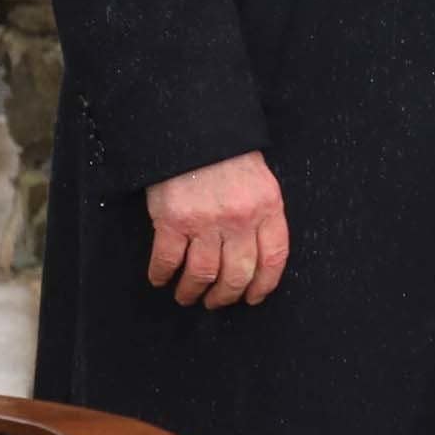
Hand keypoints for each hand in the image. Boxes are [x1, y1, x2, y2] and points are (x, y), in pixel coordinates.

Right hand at [145, 151, 288, 308]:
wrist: (196, 132)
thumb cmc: (229, 158)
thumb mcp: (261, 183)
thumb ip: (262, 216)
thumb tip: (257, 255)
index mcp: (267, 208)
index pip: (274, 257)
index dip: (264, 284)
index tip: (254, 298)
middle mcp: (240, 219)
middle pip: (238, 273)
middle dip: (226, 295)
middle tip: (216, 302)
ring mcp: (206, 221)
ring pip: (203, 274)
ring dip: (193, 291)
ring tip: (188, 296)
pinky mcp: (173, 221)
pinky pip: (168, 260)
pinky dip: (162, 275)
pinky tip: (161, 279)